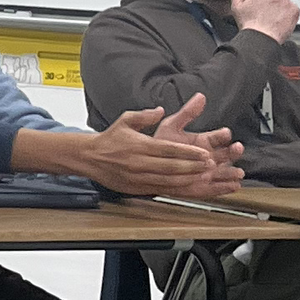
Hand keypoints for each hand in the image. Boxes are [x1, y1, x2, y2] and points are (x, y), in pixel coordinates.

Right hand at [77, 99, 244, 199]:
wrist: (90, 157)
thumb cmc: (110, 138)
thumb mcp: (125, 120)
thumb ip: (145, 115)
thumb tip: (161, 110)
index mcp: (139, 145)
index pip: (168, 150)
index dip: (188, 153)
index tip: (204, 153)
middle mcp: (138, 162)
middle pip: (170, 167)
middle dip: (192, 167)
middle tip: (209, 165)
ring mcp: (137, 177)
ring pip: (167, 180)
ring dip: (187, 179)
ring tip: (203, 177)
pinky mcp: (135, 187)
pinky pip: (158, 189)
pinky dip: (174, 188)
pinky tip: (186, 186)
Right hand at [229, 0, 299, 45]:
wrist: (262, 39)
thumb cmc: (249, 26)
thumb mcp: (237, 7)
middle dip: (272, 1)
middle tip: (265, 14)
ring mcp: (286, 1)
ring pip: (284, 1)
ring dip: (280, 8)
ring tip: (272, 20)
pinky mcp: (294, 10)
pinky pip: (293, 9)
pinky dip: (288, 15)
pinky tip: (280, 22)